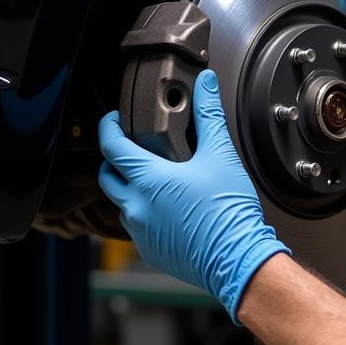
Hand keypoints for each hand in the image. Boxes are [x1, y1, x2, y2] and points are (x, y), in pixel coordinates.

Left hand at [98, 69, 288, 319]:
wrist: (237, 259)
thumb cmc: (228, 213)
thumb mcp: (221, 155)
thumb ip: (209, 115)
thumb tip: (206, 85)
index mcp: (148, 180)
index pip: (111, 146)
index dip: (108, 127)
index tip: (113, 120)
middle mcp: (136, 207)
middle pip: (107, 176)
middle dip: (114, 160)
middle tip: (131, 149)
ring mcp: (140, 232)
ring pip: (121, 203)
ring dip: (131, 189)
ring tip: (156, 180)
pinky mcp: (149, 250)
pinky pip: (137, 227)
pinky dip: (145, 214)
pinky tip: (169, 209)